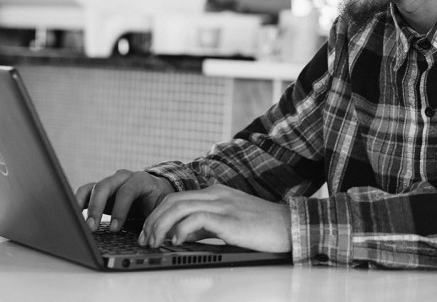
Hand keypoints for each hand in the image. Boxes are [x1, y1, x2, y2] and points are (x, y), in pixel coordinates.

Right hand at [75, 170, 173, 232]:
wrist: (157, 191)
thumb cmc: (159, 202)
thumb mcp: (161, 209)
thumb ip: (155, 218)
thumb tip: (151, 236)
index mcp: (141, 180)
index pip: (127, 191)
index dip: (120, 209)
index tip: (114, 228)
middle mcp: (123, 178)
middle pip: (105, 186)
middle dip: (96, 207)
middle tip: (92, 228)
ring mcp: (110, 183)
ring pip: (92, 188)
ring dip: (84, 206)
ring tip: (82, 224)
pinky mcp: (100, 191)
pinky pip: (85, 193)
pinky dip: (78, 203)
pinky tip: (75, 217)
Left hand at [139, 184, 291, 252]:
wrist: (291, 226)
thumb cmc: (263, 228)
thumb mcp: (230, 223)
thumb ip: (206, 225)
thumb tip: (182, 235)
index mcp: (217, 192)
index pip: (177, 197)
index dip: (157, 214)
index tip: (148, 232)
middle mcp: (217, 194)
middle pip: (172, 200)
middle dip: (153, 220)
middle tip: (145, 239)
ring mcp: (224, 204)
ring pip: (179, 206)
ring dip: (161, 225)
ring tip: (155, 242)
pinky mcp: (230, 218)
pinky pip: (196, 218)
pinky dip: (181, 230)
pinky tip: (177, 241)